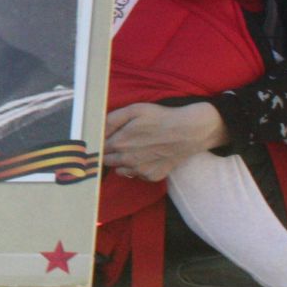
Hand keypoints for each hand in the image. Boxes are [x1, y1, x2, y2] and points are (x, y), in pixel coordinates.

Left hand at [105, 101, 227, 181]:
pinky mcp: (152, 176)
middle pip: (106, 161)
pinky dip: (137, 168)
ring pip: (120, 170)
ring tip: (134, 149)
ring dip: (121, 162)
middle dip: (108, 152)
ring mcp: (140, 170)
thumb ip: (111, 120)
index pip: (98, 149)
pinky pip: (136, 175)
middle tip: (120, 142)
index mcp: (119, 143)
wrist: (189, 131)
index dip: (99, 143)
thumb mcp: (134, 110)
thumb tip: (96, 130)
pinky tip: (147, 156)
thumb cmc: (161, 117)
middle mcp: (127, 160)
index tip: (102, 139)